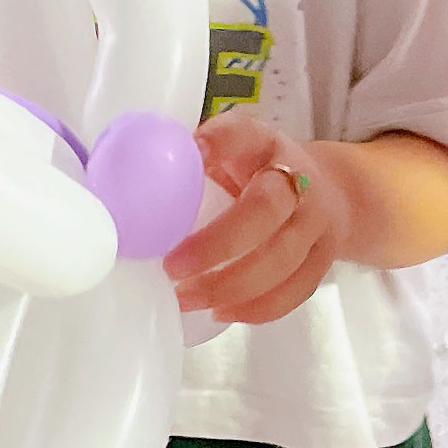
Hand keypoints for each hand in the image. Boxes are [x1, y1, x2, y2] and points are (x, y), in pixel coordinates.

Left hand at [164, 112, 346, 326]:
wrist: (329, 189)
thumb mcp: (229, 153)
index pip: (244, 135)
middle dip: (218, 244)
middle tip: (172, 268)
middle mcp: (297, 177)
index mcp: (263, 143)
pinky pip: (298, 289)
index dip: (220, 143)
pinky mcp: (326, 256)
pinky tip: (224, 312)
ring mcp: (317, 219)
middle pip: (266, 209)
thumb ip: (187, 163)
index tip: (193, 154)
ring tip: (187, 298)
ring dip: (232, 285)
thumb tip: (119, 187)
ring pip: (283, 258)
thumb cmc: (256, 173)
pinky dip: (260, 308)